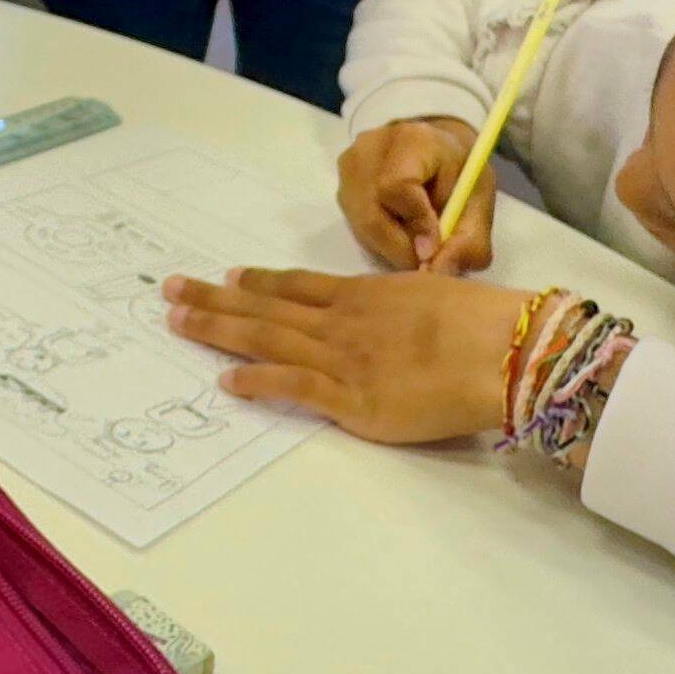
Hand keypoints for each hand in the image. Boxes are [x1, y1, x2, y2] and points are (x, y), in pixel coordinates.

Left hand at [162, 266, 524, 442]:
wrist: (503, 352)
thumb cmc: (485, 325)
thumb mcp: (436, 295)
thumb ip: (406, 305)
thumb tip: (401, 313)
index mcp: (365, 295)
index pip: (299, 285)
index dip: (260, 281)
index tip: (229, 275)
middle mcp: (342, 322)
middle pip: (266, 307)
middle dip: (214, 298)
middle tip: (171, 289)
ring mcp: (341, 358)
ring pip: (265, 338)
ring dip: (217, 329)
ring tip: (177, 321)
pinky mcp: (349, 398)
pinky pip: (291, 385)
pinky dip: (255, 381)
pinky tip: (224, 380)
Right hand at [341, 117, 493, 271]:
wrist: (434, 149)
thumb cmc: (459, 173)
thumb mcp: (478, 201)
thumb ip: (468, 240)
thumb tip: (439, 272)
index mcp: (411, 140)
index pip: (397, 187)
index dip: (414, 224)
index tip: (433, 249)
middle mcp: (368, 150)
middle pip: (372, 214)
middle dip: (402, 247)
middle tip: (427, 260)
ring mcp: (348, 168)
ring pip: (362, 225)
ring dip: (391, 247)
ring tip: (417, 244)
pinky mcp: (340, 186)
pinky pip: (356, 226)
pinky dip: (381, 240)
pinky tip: (401, 233)